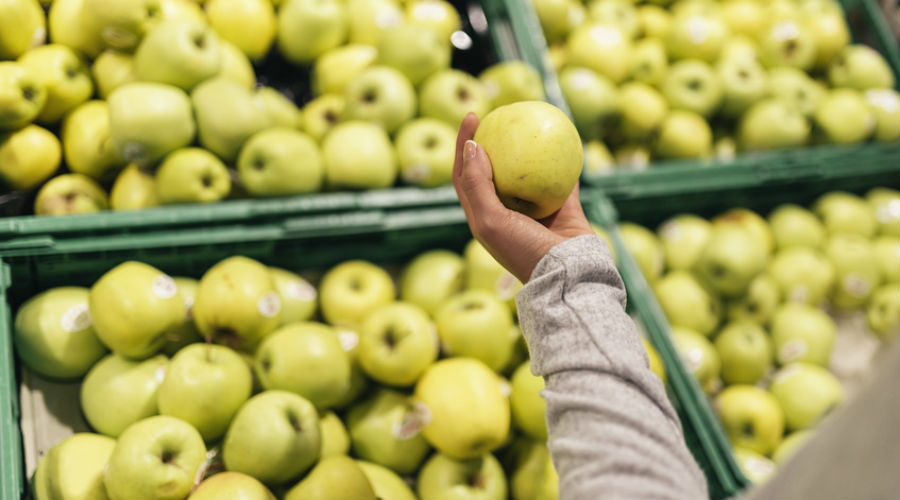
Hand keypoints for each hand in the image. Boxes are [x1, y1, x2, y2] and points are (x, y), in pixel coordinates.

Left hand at [452, 113, 593, 282]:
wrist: (566, 276)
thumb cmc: (522, 251)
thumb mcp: (490, 221)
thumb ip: (477, 185)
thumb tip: (473, 146)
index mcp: (483, 216)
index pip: (465, 173)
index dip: (464, 144)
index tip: (472, 116)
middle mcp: (506, 211)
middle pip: (493, 167)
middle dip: (493, 138)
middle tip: (500, 112)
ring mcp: (534, 210)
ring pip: (528, 171)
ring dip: (528, 148)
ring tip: (530, 120)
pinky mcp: (562, 208)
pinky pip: (563, 178)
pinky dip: (564, 160)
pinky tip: (565, 138)